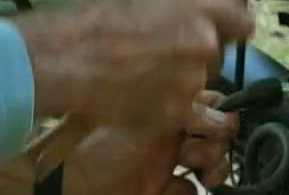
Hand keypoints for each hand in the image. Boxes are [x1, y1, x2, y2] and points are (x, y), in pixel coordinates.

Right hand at [17, 0, 255, 133]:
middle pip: (218, 50)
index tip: (223, 29)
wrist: (70, 59)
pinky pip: (188, 108)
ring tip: (145, 70)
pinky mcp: (180, 110)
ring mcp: (194, 78)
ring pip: (200, 79)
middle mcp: (204, 40)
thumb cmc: (99, 21)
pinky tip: (144, 91)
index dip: (231, 24)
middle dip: (198, 50)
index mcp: (199, 5)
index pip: (242, 18)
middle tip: (164, 49)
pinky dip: (171, 103)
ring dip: (182, 77)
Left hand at [63, 91, 237, 194]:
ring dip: (211, 166)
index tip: (214, 123)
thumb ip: (183, 110)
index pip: (207, 102)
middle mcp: (167, 131)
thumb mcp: (142, 118)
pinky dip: (186, 191)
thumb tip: (223, 111)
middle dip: (214, 142)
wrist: (66, 185)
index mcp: (160, 103)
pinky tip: (170, 188)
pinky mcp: (160, 190)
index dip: (216, 113)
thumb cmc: (94, 144)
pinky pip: (189, 192)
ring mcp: (165, 163)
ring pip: (209, 164)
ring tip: (198, 171)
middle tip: (194, 150)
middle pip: (214, 134)